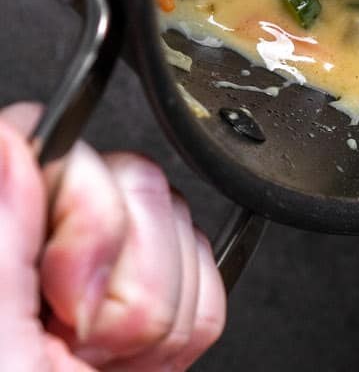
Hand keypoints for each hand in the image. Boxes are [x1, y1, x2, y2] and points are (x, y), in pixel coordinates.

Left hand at [0, 104, 224, 370]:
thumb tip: (12, 136)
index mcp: (4, 242)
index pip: (56, 143)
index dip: (80, 202)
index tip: (62, 284)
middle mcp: (46, 247)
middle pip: (135, 177)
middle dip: (123, 271)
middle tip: (73, 338)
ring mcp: (102, 276)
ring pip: (182, 222)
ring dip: (152, 313)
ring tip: (96, 362)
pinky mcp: (150, 304)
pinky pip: (211, 273)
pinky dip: (183, 329)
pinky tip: (129, 363)